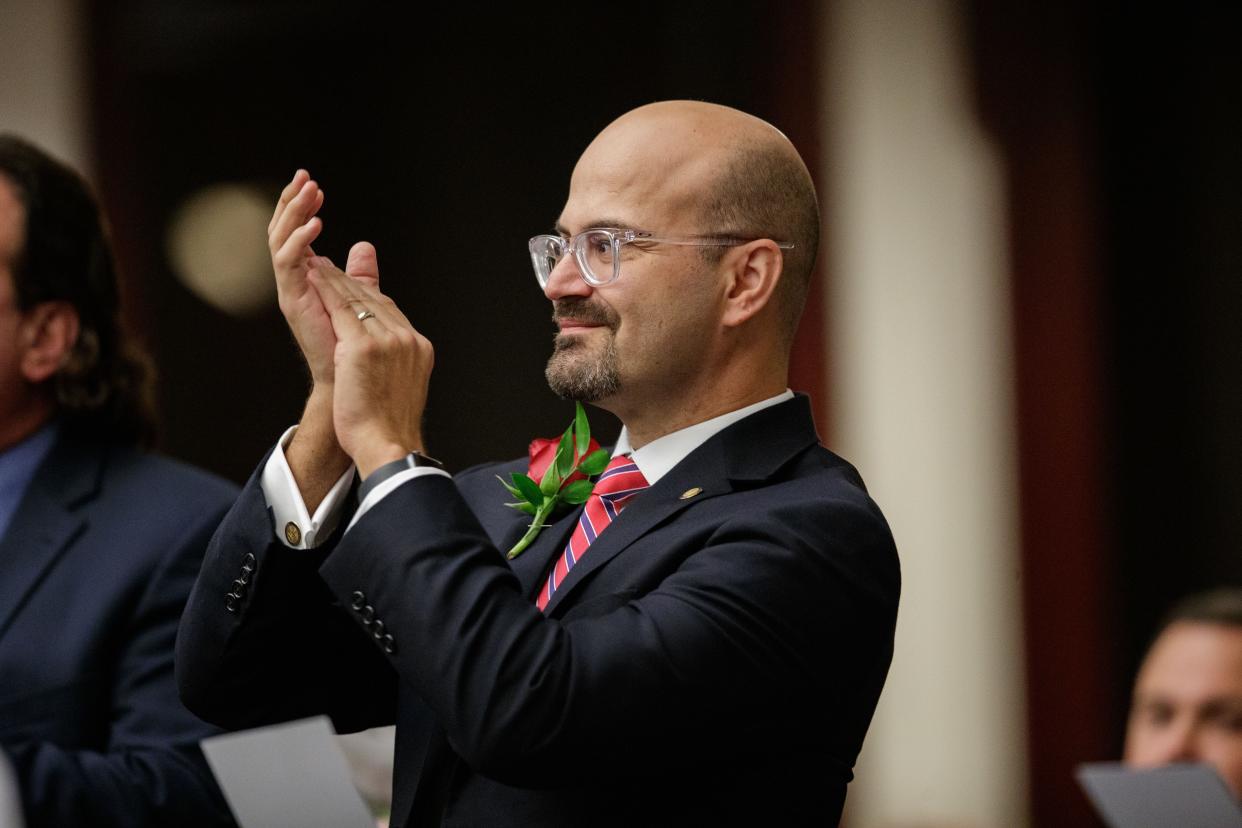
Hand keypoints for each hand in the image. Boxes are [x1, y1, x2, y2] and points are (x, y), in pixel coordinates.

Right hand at [268, 172, 381, 384]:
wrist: (348, 379)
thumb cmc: (350, 342)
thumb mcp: (357, 296)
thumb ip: (358, 272)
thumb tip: (364, 246)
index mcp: (305, 275)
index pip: (295, 232)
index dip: (300, 206)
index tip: (313, 183)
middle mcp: (292, 280)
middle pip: (281, 230)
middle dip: (292, 201)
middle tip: (305, 177)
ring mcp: (289, 289)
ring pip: (280, 240)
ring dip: (294, 213)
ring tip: (310, 193)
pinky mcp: (291, 299)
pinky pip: (288, 263)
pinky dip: (299, 242)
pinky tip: (316, 225)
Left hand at [308, 260, 432, 477]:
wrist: (387, 445)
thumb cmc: (388, 427)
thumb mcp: (398, 388)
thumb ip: (394, 365)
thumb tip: (382, 362)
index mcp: (418, 348)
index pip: (391, 311)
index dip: (368, 295)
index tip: (351, 283)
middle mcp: (406, 339)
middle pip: (375, 301)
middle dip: (349, 282)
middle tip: (328, 264)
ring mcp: (388, 340)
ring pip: (357, 301)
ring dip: (334, 280)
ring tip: (317, 264)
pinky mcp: (364, 346)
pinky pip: (341, 310)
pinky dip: (326, 291)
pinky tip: (313, 277)